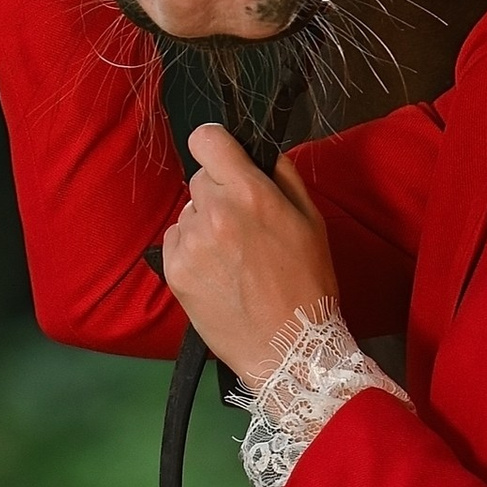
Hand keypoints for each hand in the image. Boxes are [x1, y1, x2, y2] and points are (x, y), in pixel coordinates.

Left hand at [159, 128, 341, 389]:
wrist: (288, 347)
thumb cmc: (307, 283)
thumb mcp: (311, 220)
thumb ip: (283, 175)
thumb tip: (258, 150)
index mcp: (250, 193)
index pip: (206, 139)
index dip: (215, 146)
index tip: (224, 160)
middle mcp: (214, 212)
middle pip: (200, 179)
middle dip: (219, 193)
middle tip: (243, 226)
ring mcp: (191, 243)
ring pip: (188, 212)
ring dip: (204, 224)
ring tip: (232, 257)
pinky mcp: (175, 271)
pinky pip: (176, 240)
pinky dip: (191, 250)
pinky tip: (217, 273)